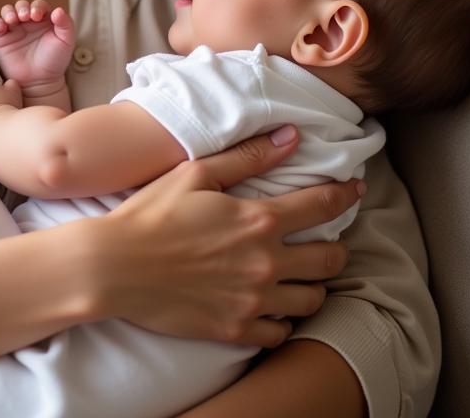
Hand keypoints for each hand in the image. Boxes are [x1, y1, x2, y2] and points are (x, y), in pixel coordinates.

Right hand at [0, 0, 74, 93]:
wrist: (40, 81)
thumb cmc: (55, 60)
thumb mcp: (66, 41)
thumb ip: (66, 24)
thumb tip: (58, 10)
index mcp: (44, 18)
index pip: (38, 5)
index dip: (37, 7)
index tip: (37, 15)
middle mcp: (27, 21)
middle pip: (21, 5)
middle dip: (22, 7)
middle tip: (25, 16)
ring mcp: (13, 29)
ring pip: (7, 11)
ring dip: (8, 11)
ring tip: (13, 19)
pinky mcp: (1, 39)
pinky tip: (2, 26)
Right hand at [91, 126, 363, 346]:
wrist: (115, 266)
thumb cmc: (152, 213)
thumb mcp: (197, 173)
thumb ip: (249, 157)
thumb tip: (291, 136)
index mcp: (259, 219)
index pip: (322, 206)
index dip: (345, 195)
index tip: (354, 190)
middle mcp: (266, 262)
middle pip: (330, 259)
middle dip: (336, 247)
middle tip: (327, 241)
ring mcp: (254, 299)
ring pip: (312, 299)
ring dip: (314, 284)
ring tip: (302, 275)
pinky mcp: (237, 328)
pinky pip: (282, 332)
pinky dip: (285, 320)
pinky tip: (274, 305)